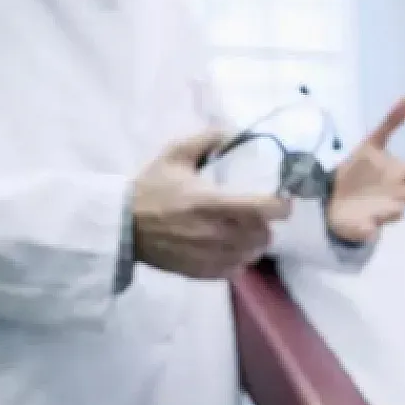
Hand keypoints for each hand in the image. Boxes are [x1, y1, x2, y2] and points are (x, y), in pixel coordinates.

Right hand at [133, 130, 291, 278]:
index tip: (280, 199)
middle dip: (266, 224)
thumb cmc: (151, 188)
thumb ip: (207, 140)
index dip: (281, 204)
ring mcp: (211, 256)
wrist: (124, 225)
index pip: (265, 209)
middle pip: (264, 235)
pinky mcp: (203, 272)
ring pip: (253, 254)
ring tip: (244, 231)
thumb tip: (233, 132)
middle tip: (257, 215)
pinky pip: (236, 270)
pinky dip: (238, 259)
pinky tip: (228, 248)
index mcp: (213, 203)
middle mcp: (217, 233)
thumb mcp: (175, 155)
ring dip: (253, 243)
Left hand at [327, 96, 404, 243]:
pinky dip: (367, 229)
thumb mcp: (373, 143)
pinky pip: (366, 228)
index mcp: (401, 175)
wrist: (335, 198)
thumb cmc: (361, 172)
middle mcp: (396, 195)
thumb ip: (393, 121)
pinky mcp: (362, 224)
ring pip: (392, 212)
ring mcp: (380, 211)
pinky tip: (368, 229)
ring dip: (395, 210)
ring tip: (397, 208)